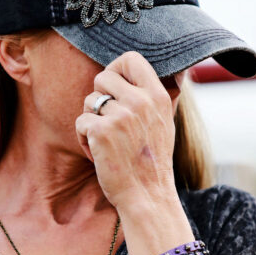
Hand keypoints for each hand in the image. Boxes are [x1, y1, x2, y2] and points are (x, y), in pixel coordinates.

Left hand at [75, 51, 176, 209]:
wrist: (147, 195)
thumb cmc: (153, 162)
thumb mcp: (165, 123)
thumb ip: (157, 96)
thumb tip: (175, 71)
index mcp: (157, 96)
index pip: (131, 58)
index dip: (115, 68)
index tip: (114, 87)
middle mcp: (140, 101)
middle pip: (102, 77)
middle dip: (99, 98)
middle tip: (107, 121)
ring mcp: (120, 116)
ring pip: (89, 101)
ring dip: (91, 121)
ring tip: (106, 141)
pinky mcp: (101, 131)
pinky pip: (80, 122)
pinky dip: (84, 139)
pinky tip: (98, 153)